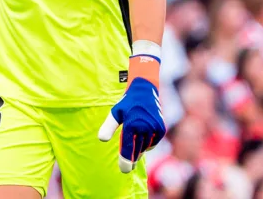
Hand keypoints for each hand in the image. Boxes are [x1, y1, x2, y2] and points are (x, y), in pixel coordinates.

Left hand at [98, 52, 165, 172]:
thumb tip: (101, 139)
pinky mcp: (161, 128)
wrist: (145, 91)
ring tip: (134, 153)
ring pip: (145, 147)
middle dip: (132, 159)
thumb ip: (108, 127)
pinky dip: (148, 143)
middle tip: (127, 168)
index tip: (124, 170)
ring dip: (139, 150)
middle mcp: (144, 127)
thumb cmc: (127, 103)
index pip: (128, 147)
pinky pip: (153, 142)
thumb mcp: (115, 113)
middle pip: (137, 150)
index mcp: (132, 124)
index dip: (126, 160)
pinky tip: (142, 141)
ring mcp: (154, 128)